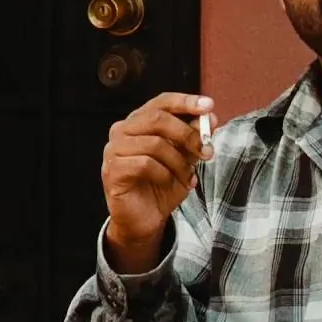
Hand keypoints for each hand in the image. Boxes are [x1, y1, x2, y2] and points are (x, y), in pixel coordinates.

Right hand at [101, 92, 215, 257]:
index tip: (209, 106)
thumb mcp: (184, 159)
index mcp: (138, 122)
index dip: (185, 101)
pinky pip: (145, 164)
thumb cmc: (161, 185)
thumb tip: (209, 119)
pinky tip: (169, 183)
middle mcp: (122, 131)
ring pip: (154, 143)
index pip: (161, 102)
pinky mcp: (112, 170)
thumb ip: (193, 137)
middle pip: (158, 119)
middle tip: (206, 151)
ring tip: (188, 177)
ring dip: (178, 162)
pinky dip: (164, 174)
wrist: (144, 220)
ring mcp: (113, 150)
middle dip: (187, 134)